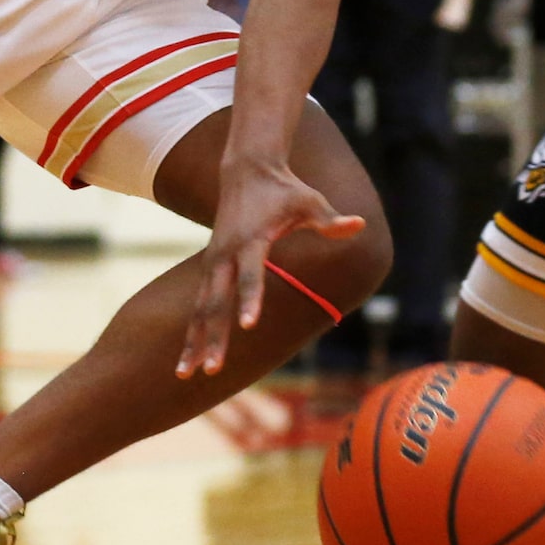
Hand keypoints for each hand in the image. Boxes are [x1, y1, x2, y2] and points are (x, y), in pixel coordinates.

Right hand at [180, 158, 365, 380]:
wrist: (246, 170)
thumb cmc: (284, 190)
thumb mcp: (310, 201)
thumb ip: (330, 220)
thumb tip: (358, 226)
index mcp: (251, 240)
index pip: (251, 275)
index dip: (250, 300)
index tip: (248, 327)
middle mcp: (226, 254)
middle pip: (217, 301)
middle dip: (215, 335)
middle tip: (213, 369)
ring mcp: (214, 262)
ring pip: (200, 308)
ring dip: (194, 341)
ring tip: (186, 374)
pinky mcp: (210, 268)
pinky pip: (198, 305)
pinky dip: (192, 332)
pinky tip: (186, 360)